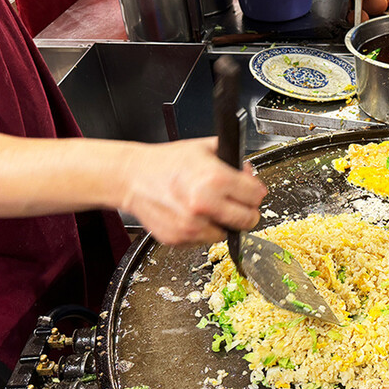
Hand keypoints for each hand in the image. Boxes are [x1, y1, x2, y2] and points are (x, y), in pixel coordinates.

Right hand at [119, 138, 267, 244]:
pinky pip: (205, 240)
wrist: (132, 178)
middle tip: (238, 203)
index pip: (256, 195)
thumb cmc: (166, 163)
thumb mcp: (204, 148)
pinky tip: (194, 214)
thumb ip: (233, 159)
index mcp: (215, 179)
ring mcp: (192, 226)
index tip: (251, 191)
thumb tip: (250, 173)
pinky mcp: (180, 239)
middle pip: (249, 220)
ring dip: (224, 222)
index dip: (255, 191)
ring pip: (228, 233)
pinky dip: (204, 230)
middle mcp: (204, 205)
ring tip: (210, 207)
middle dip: (246, 210)